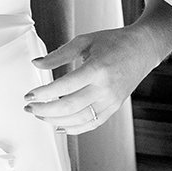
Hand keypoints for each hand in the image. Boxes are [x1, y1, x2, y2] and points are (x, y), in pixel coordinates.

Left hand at [23, 25, 160, 134]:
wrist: (142, 49)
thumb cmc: (114, 42)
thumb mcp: (85, 41)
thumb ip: (59, 55)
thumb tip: (37, 64)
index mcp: (97, 69)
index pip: (64, 87)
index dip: (43, 94)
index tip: (29, 95)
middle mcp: (105, 88)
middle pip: (70, 107)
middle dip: (45, 110)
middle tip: (30, 108)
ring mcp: (111, 101)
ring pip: (79, 119)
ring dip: (56, 121)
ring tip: (41, 115)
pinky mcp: (114, 108)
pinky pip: (92, 124)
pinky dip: (74, 128)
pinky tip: (59, 125)